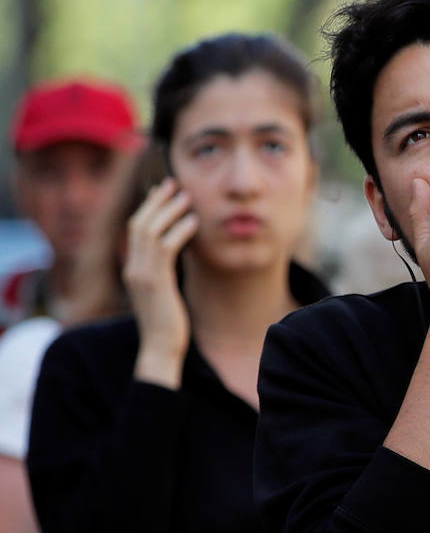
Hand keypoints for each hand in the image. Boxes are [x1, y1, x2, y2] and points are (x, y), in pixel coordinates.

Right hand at [124, 178, 196, 387]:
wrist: (160, 348)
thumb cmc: (167, 324)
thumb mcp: (164, 293)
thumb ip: (164, 272)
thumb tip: (177, 253)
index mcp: (132, 270)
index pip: (135, 230)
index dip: (149, 208)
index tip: (164, 192)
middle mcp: (132, 269)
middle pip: (139, 224)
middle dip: (156, 201)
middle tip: (173, 183)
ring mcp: (141, 275)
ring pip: (150, 232)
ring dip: (169, 211)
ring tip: (186, 196)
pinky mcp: (155, 283)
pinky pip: (166, 249)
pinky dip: (179, 231)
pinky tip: (194, 222)